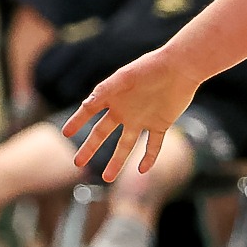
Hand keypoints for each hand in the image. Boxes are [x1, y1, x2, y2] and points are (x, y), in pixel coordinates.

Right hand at [61, 50, 199, 181]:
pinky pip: (153, 145)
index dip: (77, 121)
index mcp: (113, 97)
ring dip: (117, 162)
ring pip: (126, 145)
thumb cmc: (151, 68)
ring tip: (107, 179)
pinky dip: (149, 158)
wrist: (180, 68)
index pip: (89, 111)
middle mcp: (125, 110)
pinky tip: (142, 169)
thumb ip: (105, 90)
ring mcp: (142, 119)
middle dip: (90, 148)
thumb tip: (85, 104)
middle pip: (103, 133)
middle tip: (77, 163)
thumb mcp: (124, 78)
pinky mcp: (161, 124)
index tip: (65, 133)